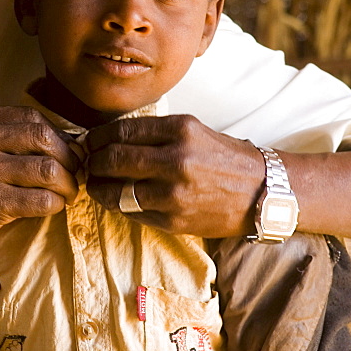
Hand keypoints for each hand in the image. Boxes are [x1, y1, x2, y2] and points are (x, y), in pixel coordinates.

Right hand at [0, 103, 80, 255]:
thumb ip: (10, 135)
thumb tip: (72, 142)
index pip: (33, 116)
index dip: (59, 135)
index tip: (66, 152)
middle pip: (45, 138)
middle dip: (69, 158)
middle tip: (73, 174)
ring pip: (49, 169)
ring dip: (68, 184)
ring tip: (67, 193)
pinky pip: (42, 200)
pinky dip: (56, 204)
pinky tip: (53, 206)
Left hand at [84, 115, 261, 238]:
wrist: (263, 191)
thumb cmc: (224, 158)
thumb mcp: (193, 130)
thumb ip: (154, 132)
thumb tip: (110, 138)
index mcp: (180, 130)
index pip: (122, 130)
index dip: (98, 137)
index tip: (90, 141)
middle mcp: (176, 160)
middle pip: (114, 159)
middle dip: (93, 161)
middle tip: (88, 162)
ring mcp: (174, 193)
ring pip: (116, 190)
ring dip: (99, 187)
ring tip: (96, 183)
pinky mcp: (173, 220)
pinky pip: (132, 212)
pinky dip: (118, 204)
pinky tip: (116, 198)